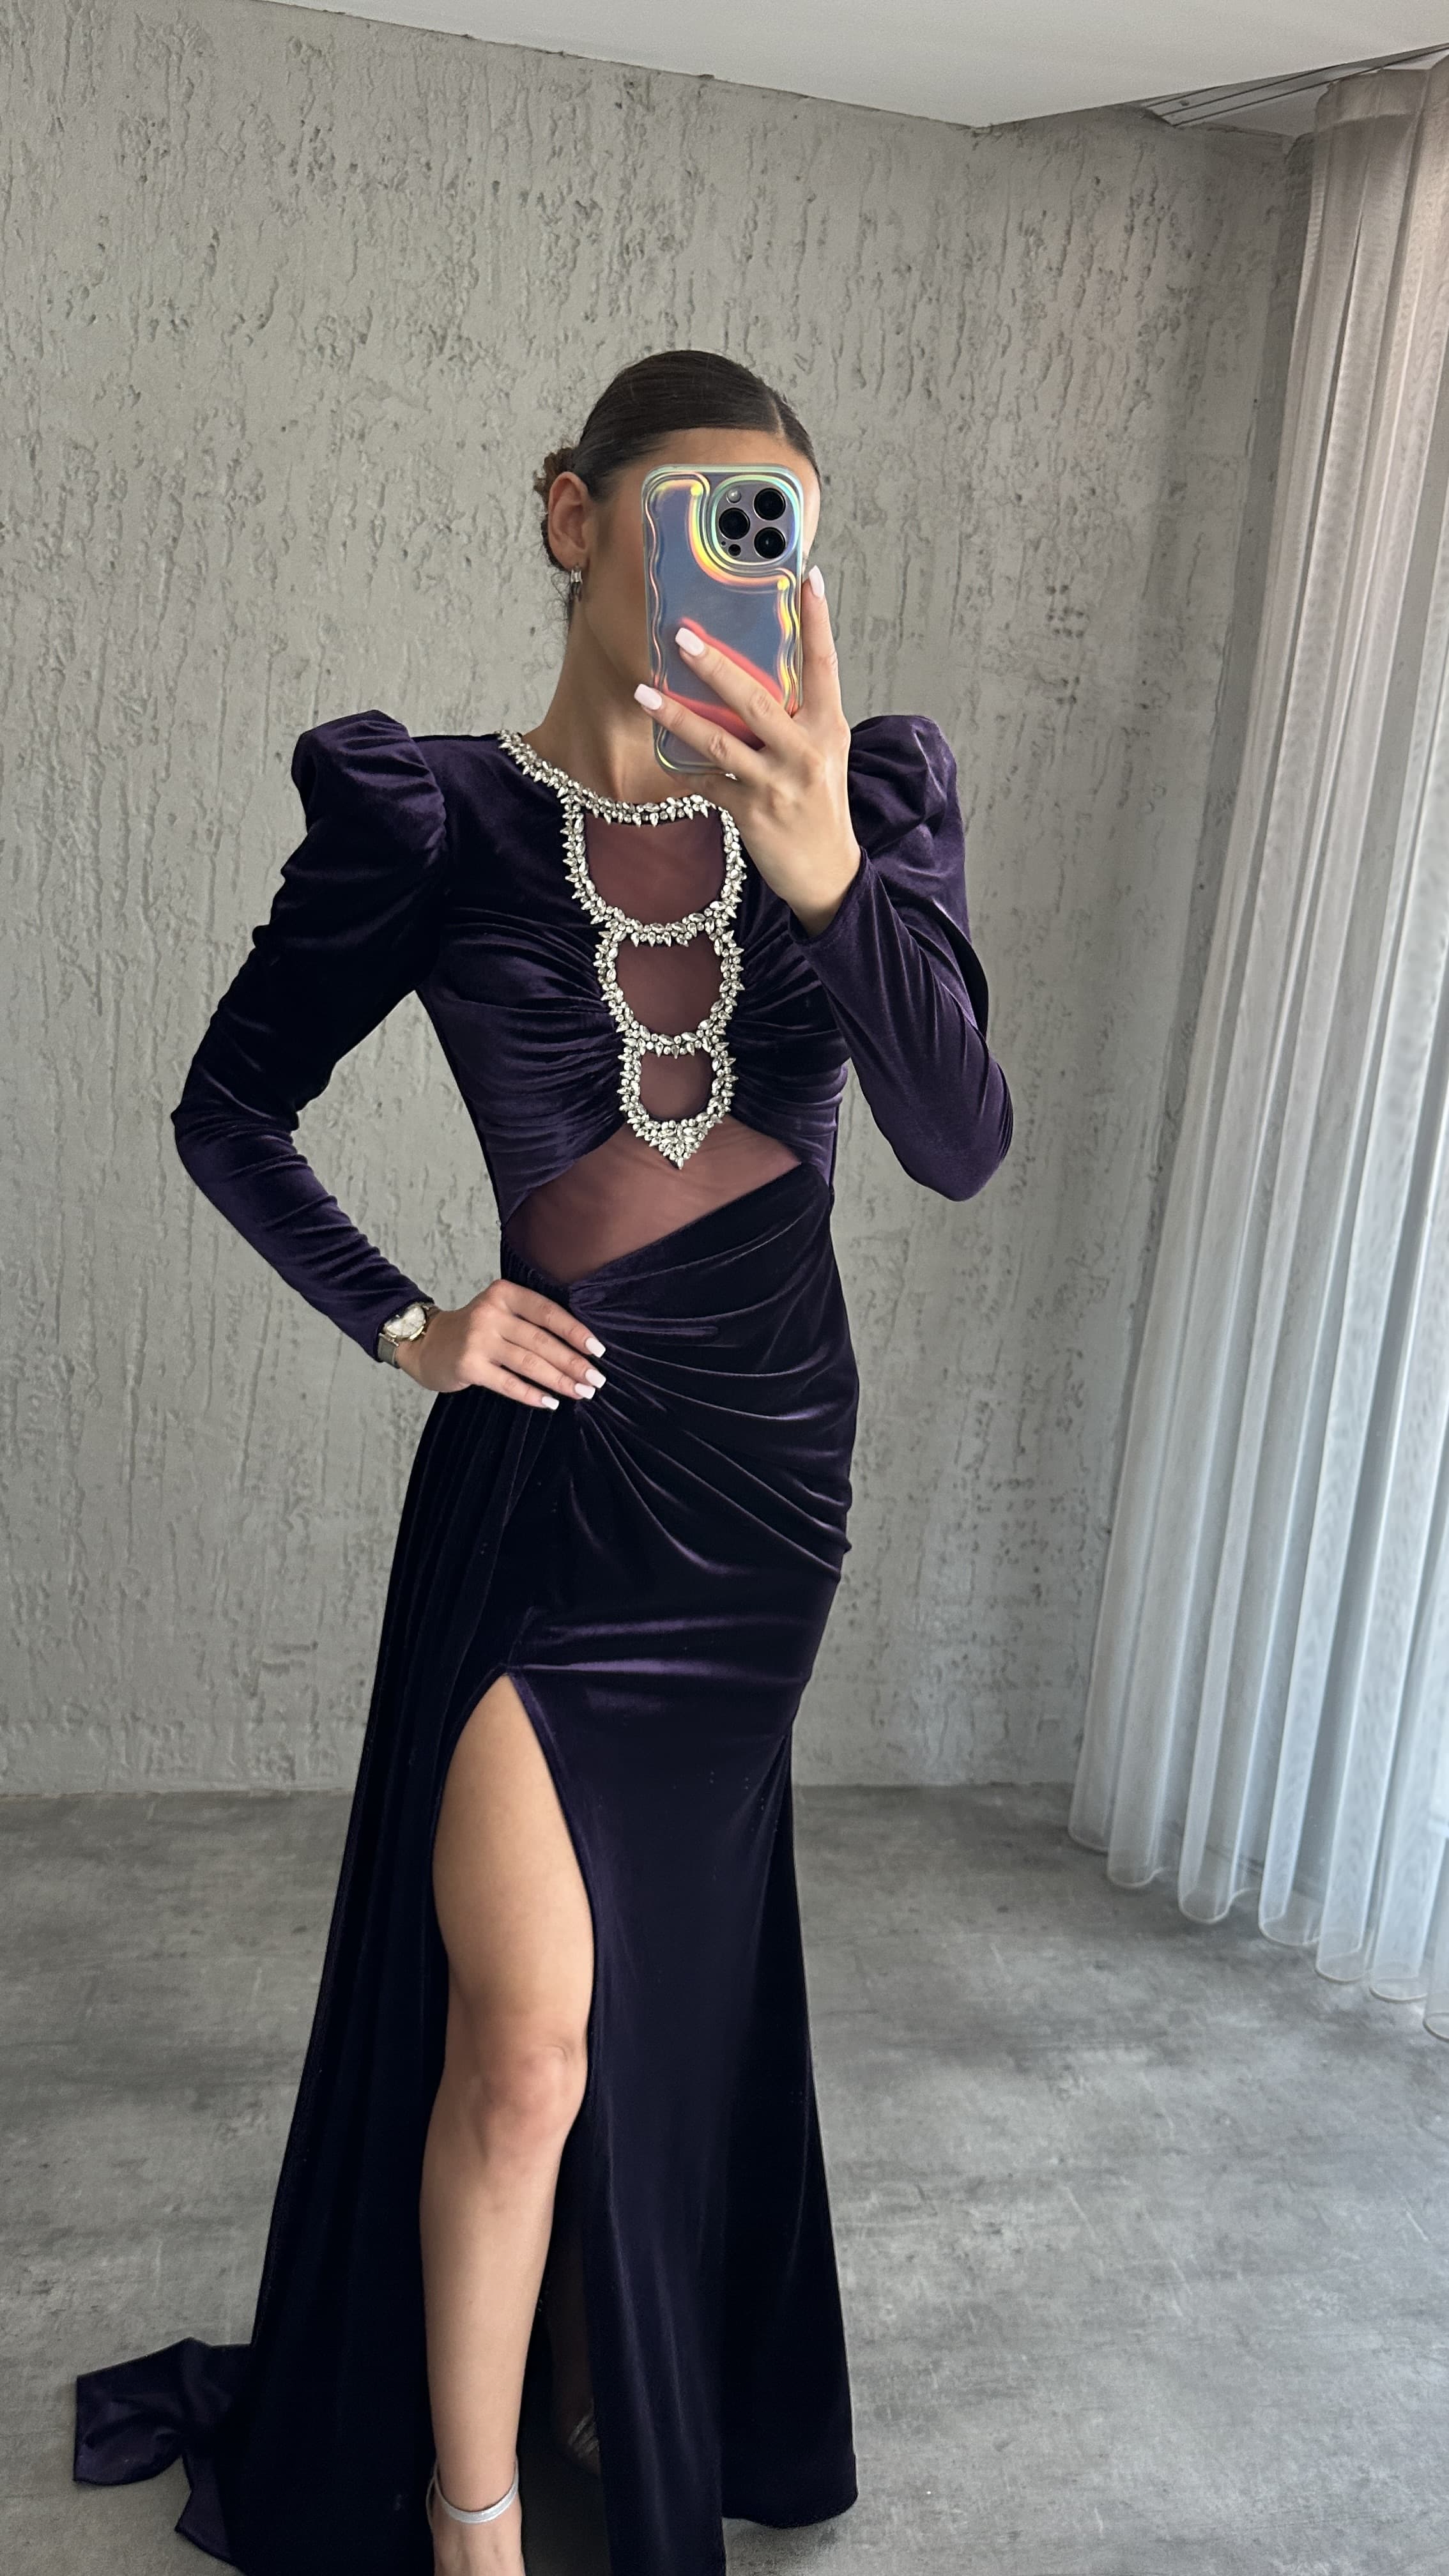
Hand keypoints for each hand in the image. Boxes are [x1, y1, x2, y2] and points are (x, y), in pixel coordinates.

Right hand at [396, 1279, 605, 1405]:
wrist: (427, 1344)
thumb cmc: (475, 1330)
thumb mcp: (500, 1311)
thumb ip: (532, 1320)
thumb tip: (580, 1346)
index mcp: (504, 1294)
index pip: (548, 1312)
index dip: (576, 1332)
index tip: (599, 1351)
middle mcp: (490, 1313)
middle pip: (542, 1341)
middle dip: (573, 1363)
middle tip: (596, 1380)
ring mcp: (477, 1340)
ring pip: (529, 1363)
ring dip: (560, 1381)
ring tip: (581, 1392)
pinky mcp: (468, 1366)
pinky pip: (508, 1384)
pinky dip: (532, 1395)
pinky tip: (551, 1402)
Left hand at [634, 567, 860, 935]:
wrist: (828, 873)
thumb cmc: (820, 805)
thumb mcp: (822, 753)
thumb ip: (796, 717)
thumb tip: (751, 676)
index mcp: (829, 728)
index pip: (825, 664)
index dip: (817, 621)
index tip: (808, 578)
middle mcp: (806, 752)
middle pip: (756, 700)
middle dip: (716, 666)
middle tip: (683, 637)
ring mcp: (777, 784)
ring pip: (720, 742)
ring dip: (677, 716)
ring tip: (644, 692)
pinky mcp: (752, 814)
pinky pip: (707, 783)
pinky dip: (684, 769)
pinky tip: (661, 751)